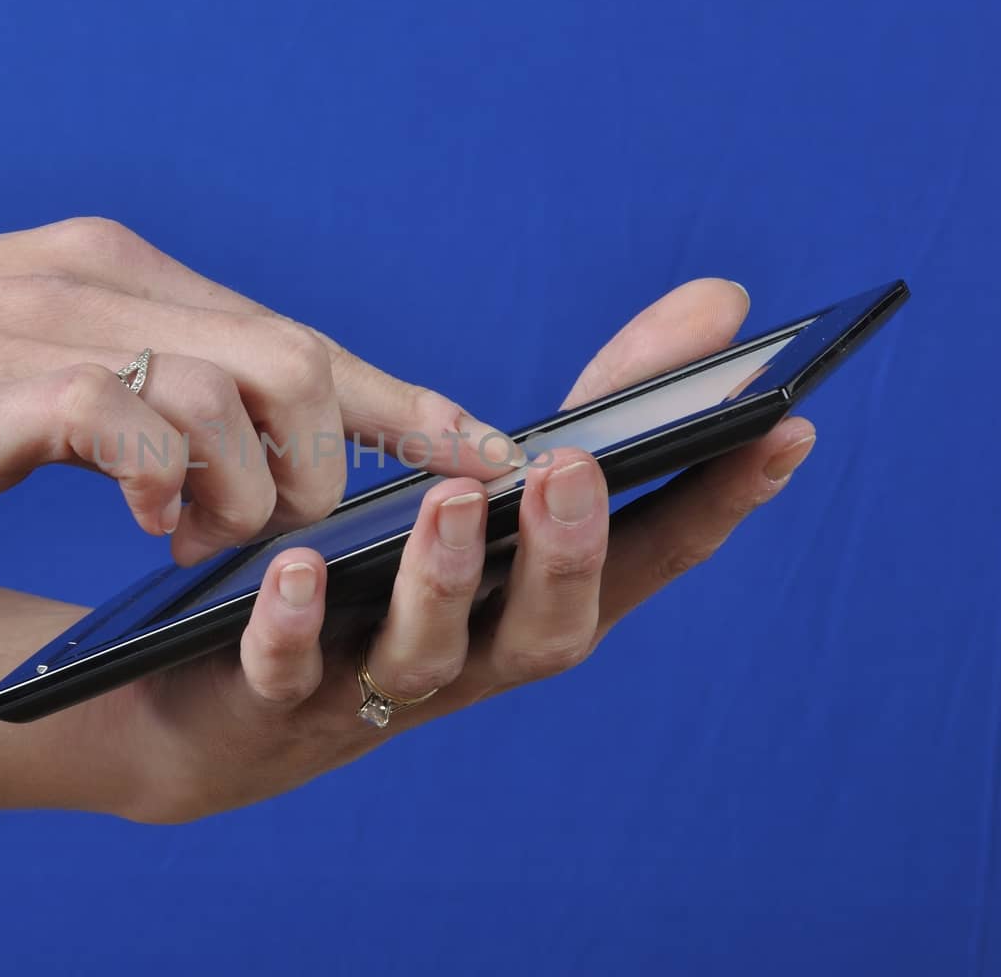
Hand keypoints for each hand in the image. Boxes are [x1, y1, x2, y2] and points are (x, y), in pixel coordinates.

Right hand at [0, 218, 513, 570]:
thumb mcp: (23, 366)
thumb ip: (124, 390)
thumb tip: (216, 455)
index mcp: (116, 273)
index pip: (295, 333)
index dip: (401, 400)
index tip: (483, 453)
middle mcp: (103, 281)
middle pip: (297, 357)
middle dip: (336, 462)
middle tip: (309, 533)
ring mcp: (55, 325)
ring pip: (245, 387)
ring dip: (257, 486)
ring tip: (214, 542)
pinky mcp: (2, 384)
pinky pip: (142, 425)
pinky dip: (173, 483)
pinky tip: (149, 523)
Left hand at [89, 279, 818, 822]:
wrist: (213, 694)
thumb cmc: (377, 574)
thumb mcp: (482, 480)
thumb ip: (593, 406)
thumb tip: (723, 301)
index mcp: (525, 603)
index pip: (646, 562)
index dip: (719, 505)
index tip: (786, 427)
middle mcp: (470, 658)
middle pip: (549, 634)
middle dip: (572, 557)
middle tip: (577, 474)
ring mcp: (371, 689)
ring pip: (429, 656)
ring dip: (445, 581)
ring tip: (450, 501)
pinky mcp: (268, 700)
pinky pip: (286, 674)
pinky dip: (298, 626)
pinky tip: (298, 567)